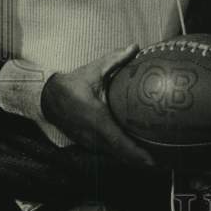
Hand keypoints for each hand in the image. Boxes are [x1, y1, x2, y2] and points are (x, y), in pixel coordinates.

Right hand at [41, 44, 155, 168]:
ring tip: (154, 162)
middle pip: (120, 155)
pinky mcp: (87, 143)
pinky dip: (122, 154)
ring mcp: (89, 142)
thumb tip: (135, 47)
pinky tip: (136, 153)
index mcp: (97, 120)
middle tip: (163, 164)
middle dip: (140, 161)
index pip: (119, 142)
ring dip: (132, 160)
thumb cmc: (73, 84)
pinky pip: (107, 152)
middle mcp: (94, 136)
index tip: (152, 161)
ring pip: (114, 155)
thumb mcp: (94, 70)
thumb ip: (116, 59)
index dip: (135, 153)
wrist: (48, 98)